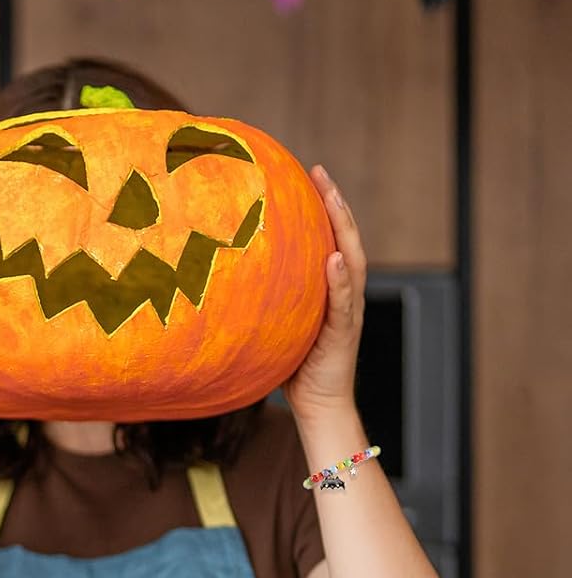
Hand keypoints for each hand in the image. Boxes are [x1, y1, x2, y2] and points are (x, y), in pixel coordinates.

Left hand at [285, 166, 365, 423]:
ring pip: (353, 260)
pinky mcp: (344, 332)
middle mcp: (344, 293)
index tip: (306, 173)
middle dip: (336, 203)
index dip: (322, 206)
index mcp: (328, 288)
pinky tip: (336, 258)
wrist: (318, 406)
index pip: (328, 238)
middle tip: (320, 171)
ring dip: (344, 228)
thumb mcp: (275, 323)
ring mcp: (348, 310)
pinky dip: (342, 279)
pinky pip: (344, 302)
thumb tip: (224, 277)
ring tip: (333, 199)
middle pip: (346, 238)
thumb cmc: (292, 365)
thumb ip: (265, 299)